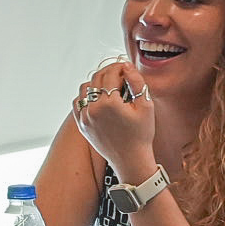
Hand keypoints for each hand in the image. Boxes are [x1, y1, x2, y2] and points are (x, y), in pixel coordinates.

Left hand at [73, 59, 155, 173]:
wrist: (131, 159)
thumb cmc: (141, 135)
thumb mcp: (146, 106)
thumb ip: (137, 82)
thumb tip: (127, 67)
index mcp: (109, 104)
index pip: (111, 73)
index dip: (120, 66)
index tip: (127, 67)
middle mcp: (93, 109)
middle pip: (96, 78)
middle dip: (109, 72)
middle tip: (120, 74)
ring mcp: (85, 118)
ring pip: (84, 88)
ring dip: (97, 82)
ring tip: (111, 86)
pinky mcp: (82, 125)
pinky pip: (78, 103)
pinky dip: (86, 96)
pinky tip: (98, 98)